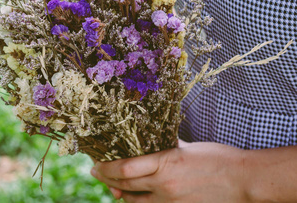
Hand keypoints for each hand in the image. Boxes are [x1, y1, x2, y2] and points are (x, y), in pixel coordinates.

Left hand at [91, 141, 248, 201]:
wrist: (244, 180)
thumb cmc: (217, 158)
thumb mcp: (187, 147)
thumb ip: (165, 147)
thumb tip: (151, 144)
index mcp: (165, 163)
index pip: (125, 168)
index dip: (105, 168)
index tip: (96, 165)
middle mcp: (164, 185)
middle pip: (125, 186)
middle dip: (106, 180)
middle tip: (96, 173)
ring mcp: (171, 202)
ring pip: (135, 202)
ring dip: (120, 194)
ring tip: (113, 187)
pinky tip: (133, 198)